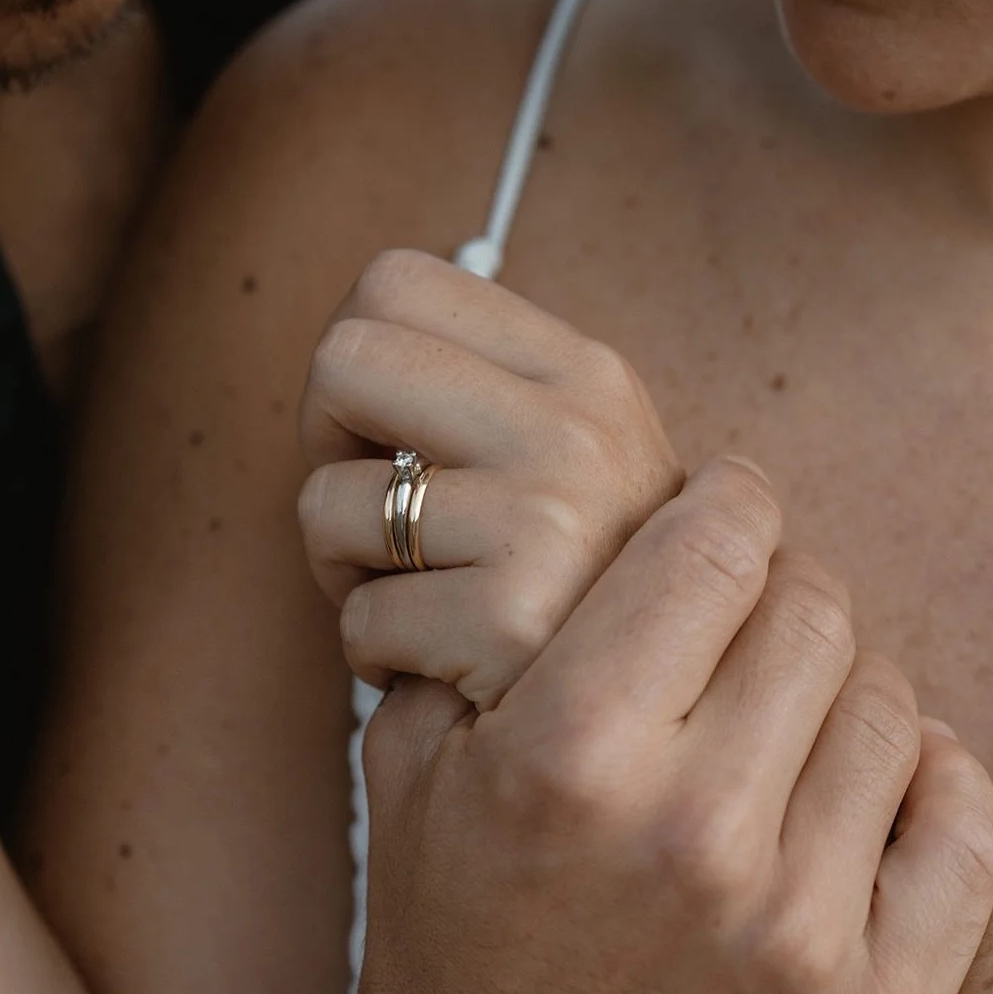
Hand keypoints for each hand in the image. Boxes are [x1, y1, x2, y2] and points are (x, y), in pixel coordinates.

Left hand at [298, 248, 682, 705]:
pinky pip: (358, 618)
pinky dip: (378, 650)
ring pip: (326, 501)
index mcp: (583, 370)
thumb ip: (483, 386)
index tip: (386, 425)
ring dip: (345, 566)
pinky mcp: (512, 619)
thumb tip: (349, 338)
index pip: (396, 281)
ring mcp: (549, 519)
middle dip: (329, 441)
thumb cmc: (583, 581)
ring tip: (417, 593)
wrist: (666, 712)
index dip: (361, 356)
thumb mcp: (574, 450)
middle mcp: (575, 429)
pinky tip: (439, 658)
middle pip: (341, 360)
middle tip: (380, 507)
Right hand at [307, 460, 992, 993]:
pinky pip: (962, 832)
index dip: (731, 494)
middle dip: (781, 578)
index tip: (726, 496)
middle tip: (747, 599)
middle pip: (812, 611)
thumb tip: (592, 521)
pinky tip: (863, 770)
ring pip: (889, 705)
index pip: (716, 546)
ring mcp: (795, 935)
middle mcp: (693, 834)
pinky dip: (929, 774)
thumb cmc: (447, 927)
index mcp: (570, 755)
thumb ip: (485, 630)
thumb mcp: (415, 759)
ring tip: (787, 693)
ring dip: (841, 675)